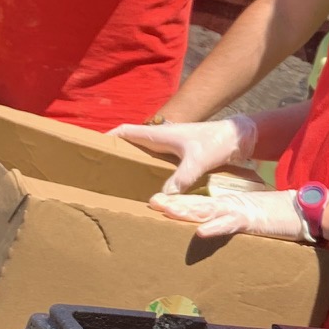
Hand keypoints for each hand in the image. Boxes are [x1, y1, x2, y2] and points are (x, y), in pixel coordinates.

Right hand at [109, 115, 256, 192]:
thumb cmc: (216, 142)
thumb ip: (181, 177)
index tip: (91, 147)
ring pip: (144, 154)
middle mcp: (161, 139)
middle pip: (130, 144)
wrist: (237, 138)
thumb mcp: (197, 161)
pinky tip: (147, 187)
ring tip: (118, 182)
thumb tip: (162, 196)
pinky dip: (149, 171)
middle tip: (100, 171)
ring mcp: (170, 147)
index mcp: (158, 134)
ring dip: (132, 163)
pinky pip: (157, 163)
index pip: (125, 131)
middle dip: (115, 154)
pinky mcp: (180, 156)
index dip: (107, 137)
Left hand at [150, 189, 304, 240]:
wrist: (302, 210)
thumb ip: (233, 221)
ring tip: (167, 209)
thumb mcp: (249, 219)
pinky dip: (216, 228)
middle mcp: (229, 205)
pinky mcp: (251, 221)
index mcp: (227, 205)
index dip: (178, 202)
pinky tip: (201, 231)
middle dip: (174, 204)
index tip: (156, 202)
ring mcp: (239, 212)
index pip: (198, 203)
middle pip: (197, 204)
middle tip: (152, 201)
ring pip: (208, 211)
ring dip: (187, 211)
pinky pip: (230, 225)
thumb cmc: (276, 217)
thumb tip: (216, 228)